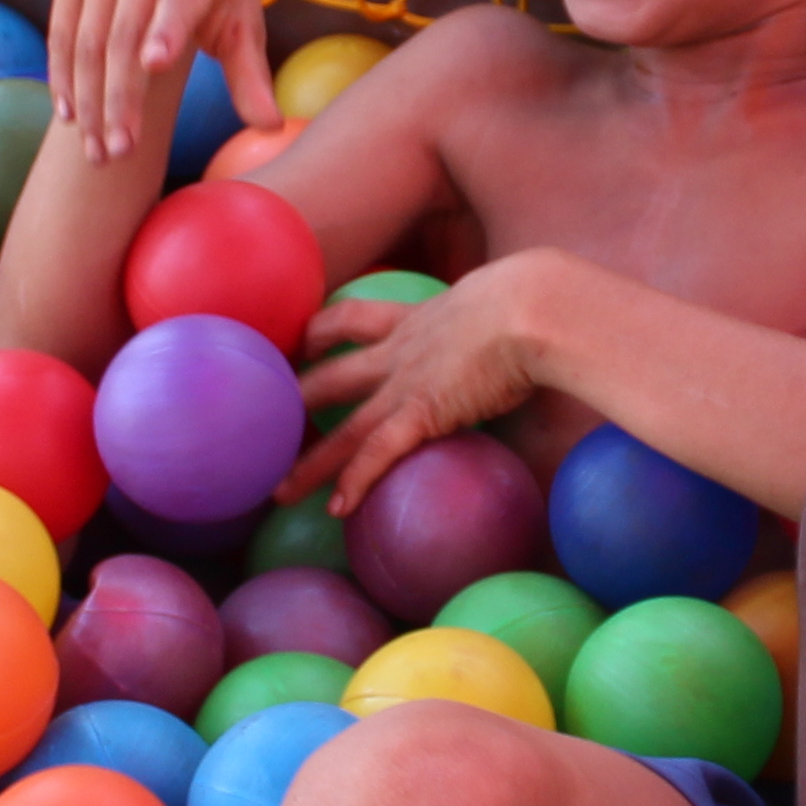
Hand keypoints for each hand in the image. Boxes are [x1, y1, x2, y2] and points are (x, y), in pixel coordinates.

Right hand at [42, 0, 274, 165]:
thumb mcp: (242, 23)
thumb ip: (250, 75)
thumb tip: (272, 128)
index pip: (180, 1)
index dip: (166, 30)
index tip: (155, 65)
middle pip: (124, 38)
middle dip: (119, 100)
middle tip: (121, 153)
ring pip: (87, 43)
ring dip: (89, 102)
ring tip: (97, 152)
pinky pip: (62, 34)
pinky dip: (63, 78)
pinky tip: (71, 118)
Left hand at [286, 256, 542, 509]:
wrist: (535, 306)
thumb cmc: (538, 298)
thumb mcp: (505, 297)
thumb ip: (497, 313)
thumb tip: (524, 320)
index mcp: (417, 318)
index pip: (353, 319)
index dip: (321, 332)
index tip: (301, 345)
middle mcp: (401, 350)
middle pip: (330, 376)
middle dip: (294, 401)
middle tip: (267, 423)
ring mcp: (406, 383)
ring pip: (343, 427)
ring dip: (310, 462)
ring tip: (279, 490)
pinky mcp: (423, 411)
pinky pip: (378, 452)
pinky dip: (355, 481)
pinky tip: (336, 508)